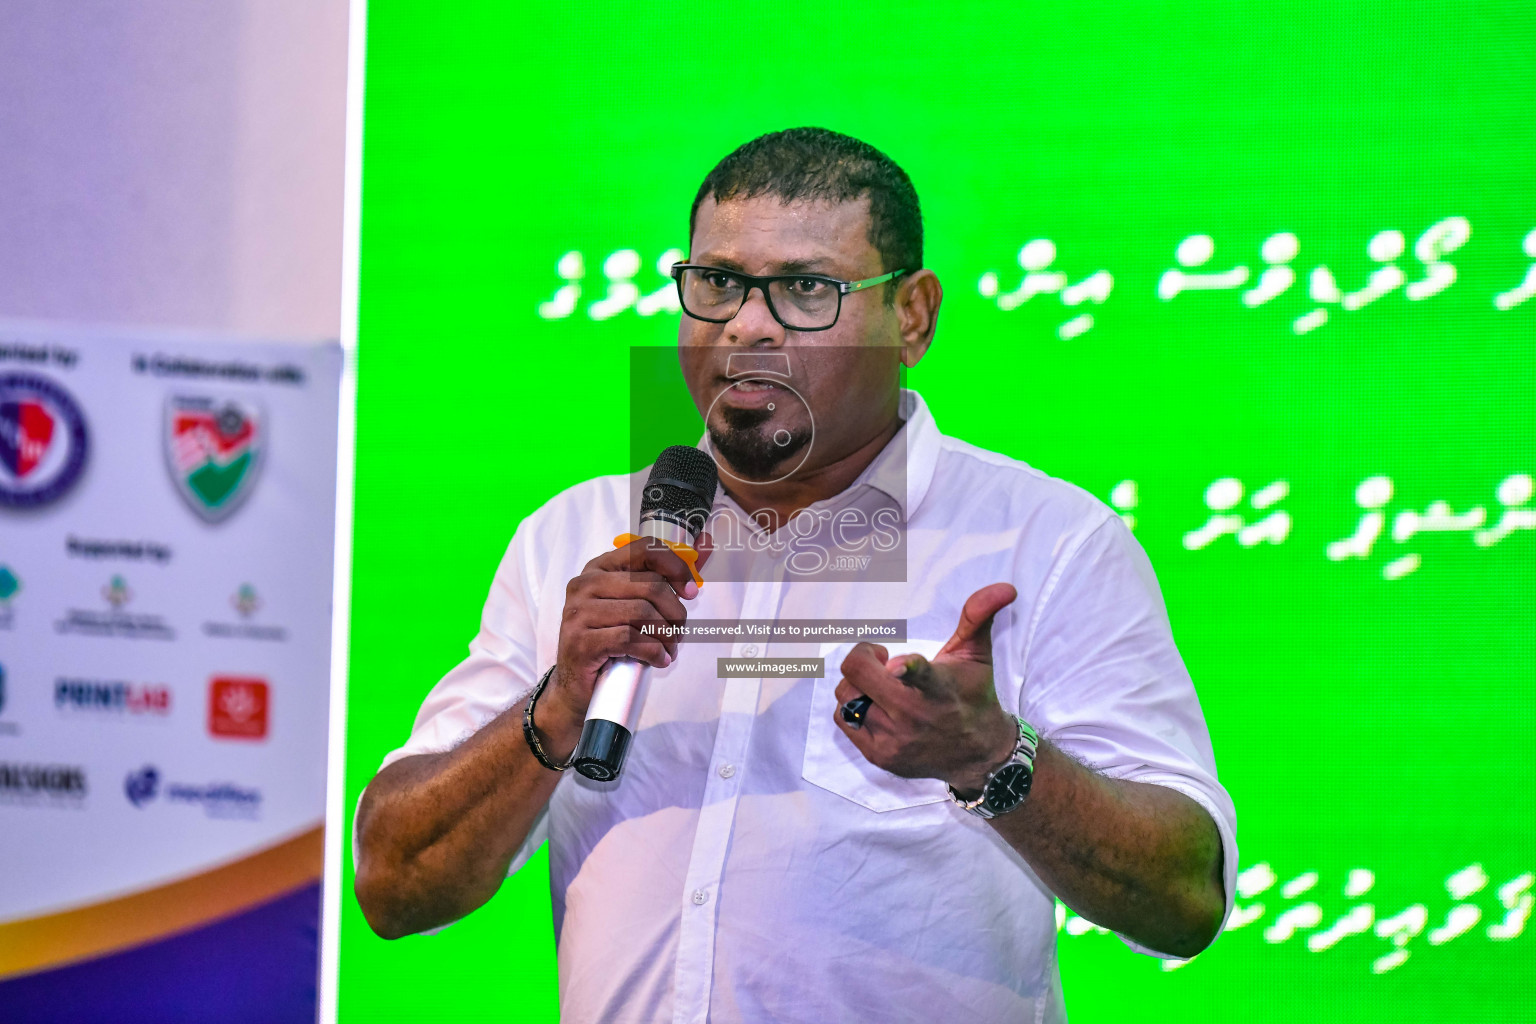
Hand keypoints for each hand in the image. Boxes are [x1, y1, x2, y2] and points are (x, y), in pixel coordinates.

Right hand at [544, 533, 712, 739]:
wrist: (577, 686)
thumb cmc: (609, 643)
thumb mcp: (630, 608)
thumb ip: (654, 587)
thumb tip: (696, 569)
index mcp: (599, 568)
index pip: (644, 550)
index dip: (675, 568)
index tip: (691, 592)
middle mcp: (585, 585)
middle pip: (650, 586)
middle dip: (675, 613)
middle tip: (678, 633)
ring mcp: (579, 613)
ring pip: (643, 613)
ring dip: (666, 636)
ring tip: (669, 649)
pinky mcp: (580, 641)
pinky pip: (630, 639)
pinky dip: (653, 651)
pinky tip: (659, 660)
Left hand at [834, 582, 1018, 792]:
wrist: (978, 754)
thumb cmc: (973, 694)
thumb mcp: (977, 654)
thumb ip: (979, 616)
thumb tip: (1006, 587)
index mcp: (938, 687)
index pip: (920, 675)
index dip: (906, 667)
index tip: (895, 664)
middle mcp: (913, 715)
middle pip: (858, 674)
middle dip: (863, 657)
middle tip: (881, 660)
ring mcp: (894, 739)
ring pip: (846, 695)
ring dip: (858, 685)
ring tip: (881, 686)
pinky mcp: (879, 756)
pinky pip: (842, 717)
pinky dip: (852, 706)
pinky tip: (875, 705)